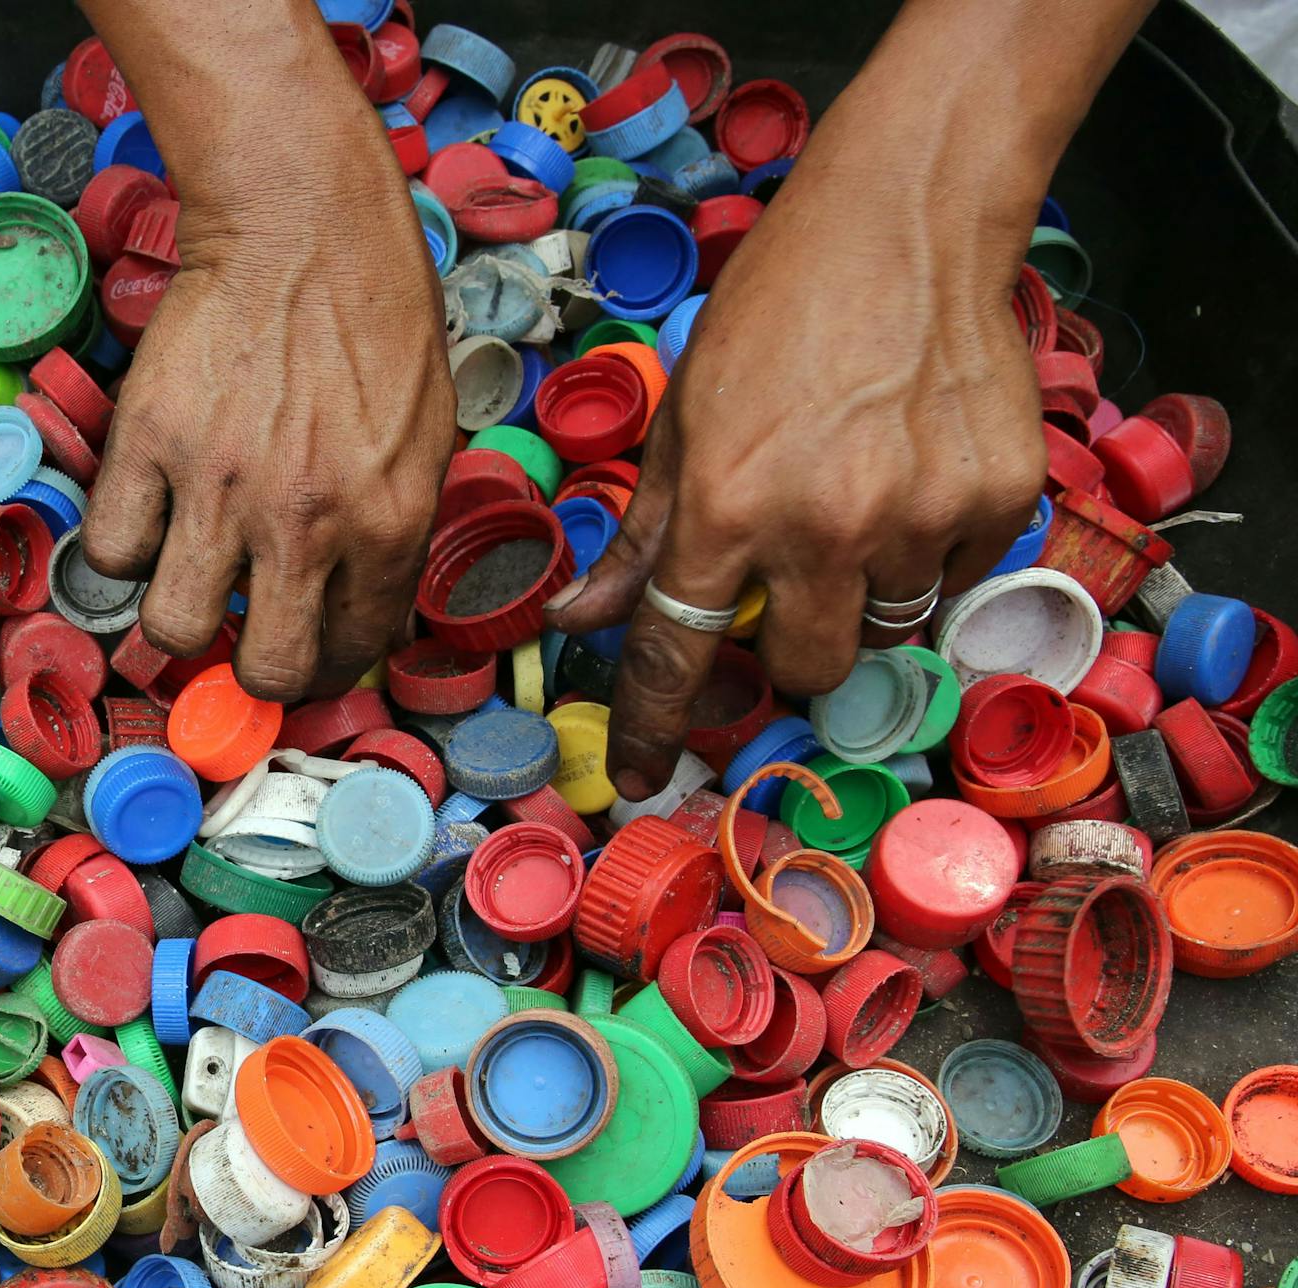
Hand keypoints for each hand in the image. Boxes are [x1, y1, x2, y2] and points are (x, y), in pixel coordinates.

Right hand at [80, 143, 455, 701]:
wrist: (301, 221)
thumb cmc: (375, 316)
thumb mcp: (428, 435)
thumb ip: (393, 529)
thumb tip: (354, 607)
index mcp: (390, 522)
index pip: (352, 649)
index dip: (326, 659)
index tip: (307, 646)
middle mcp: (306, 521)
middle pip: (264, 669)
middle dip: (256, 663)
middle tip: (248, 629)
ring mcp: (219, 486)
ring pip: (174, 627)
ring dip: (182, 612)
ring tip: (194, 572)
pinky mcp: (148, 443)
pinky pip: (112, 548)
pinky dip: (125, 546)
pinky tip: (151, 516)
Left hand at [543, 169, 1045, 801]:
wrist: (905, 223)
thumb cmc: (780, 311)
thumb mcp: (684, 420)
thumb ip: (645, 533)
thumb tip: (579, 617)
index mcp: (729, 506)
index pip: (677, 654)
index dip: (655, 726)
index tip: (645, 774)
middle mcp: (827, 525)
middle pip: (806, 669)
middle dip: (790, 646)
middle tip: (793, 579)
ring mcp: (921, 515)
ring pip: (886, 631)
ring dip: (862, 597)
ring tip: (858, 504)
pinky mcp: (998, 497)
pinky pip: (956, 579)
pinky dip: (932, 551)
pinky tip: (915, 475)